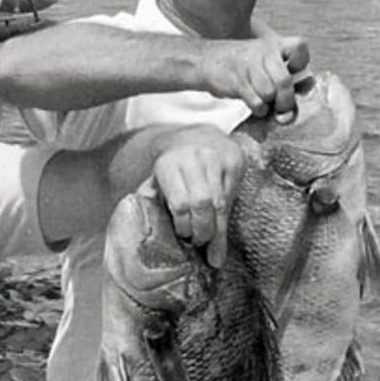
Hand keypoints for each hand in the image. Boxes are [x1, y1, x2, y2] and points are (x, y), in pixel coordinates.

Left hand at [150, 126, 244, 267]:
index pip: (181, 204)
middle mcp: (193, 158)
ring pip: (221, 203)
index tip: (184, 238)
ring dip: (216, 229)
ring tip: (211, 245)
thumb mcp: (156, 178)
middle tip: (199, 243)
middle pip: (202, 204)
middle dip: (202, 230)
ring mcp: (217, 158)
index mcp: (168, 164)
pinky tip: (221, 227)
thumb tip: (144, 225)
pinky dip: (226, 216)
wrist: (196, 135)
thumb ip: (150, 199)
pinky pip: (233, 196)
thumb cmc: (173, 165)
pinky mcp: (235, 160)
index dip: (184, 225)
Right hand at [204, 34, 309, 117]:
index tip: (294, 73)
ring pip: (270, 93)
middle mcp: (264, 52)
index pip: (299, 47)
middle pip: (285, 80)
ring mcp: (249, 64)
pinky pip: (256, 101)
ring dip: (268, 105)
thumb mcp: (262, 64)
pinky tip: (254, 105)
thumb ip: (281, 81)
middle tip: (281, 107)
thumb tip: (291, 112)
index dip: (301, 63)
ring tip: (263, 104)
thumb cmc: (237, 67)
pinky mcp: (237, 80)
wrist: (204, 60)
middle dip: (285, 101)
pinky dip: (258, 109)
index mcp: (273, 45)